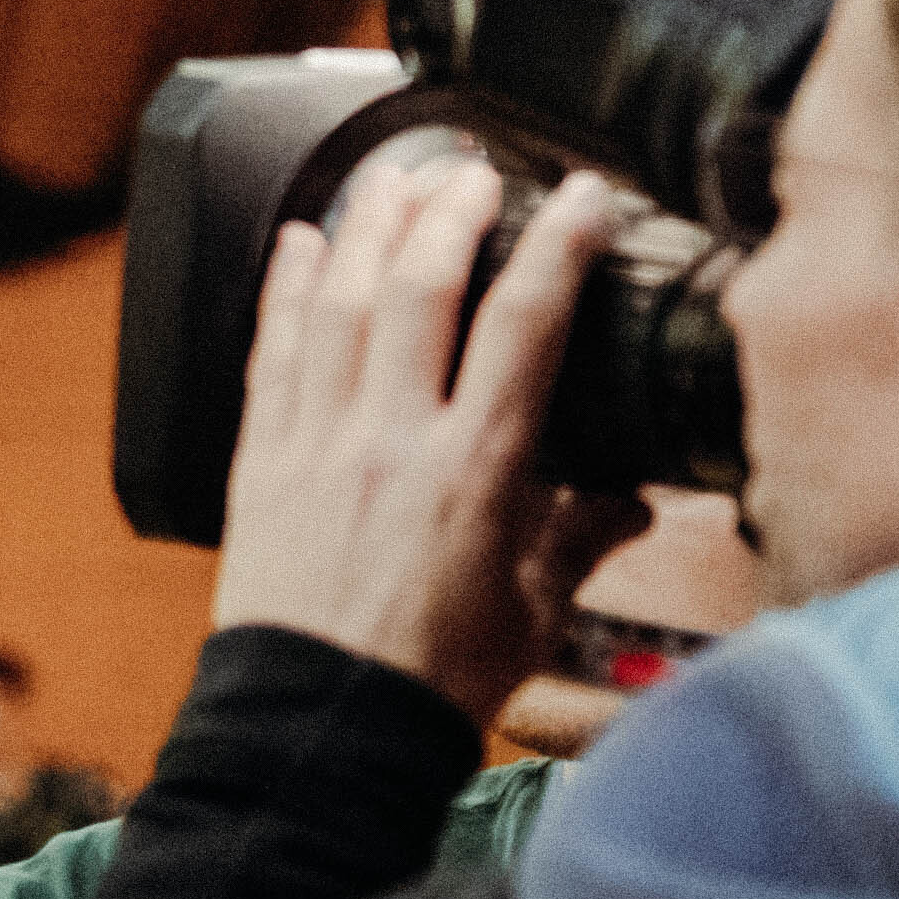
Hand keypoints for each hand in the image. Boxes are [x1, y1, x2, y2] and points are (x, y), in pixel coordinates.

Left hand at [213, 160, 644, 724]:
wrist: (321, 728)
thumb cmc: (431, 680)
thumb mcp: (535, 610)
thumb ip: (582, 537)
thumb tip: (635, 498)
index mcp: (477, 470)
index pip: (526, 325)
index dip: (558, 245)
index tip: (583, 196)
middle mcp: (393, 439)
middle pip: (422, 289)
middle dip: (451, 212)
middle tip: (474, 170)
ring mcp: (319, 443)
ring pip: (341, 304)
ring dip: (368, 228)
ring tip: (391, 176)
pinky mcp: (263, 461)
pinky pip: (273, 354)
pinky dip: (287, 291)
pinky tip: (301, 245)